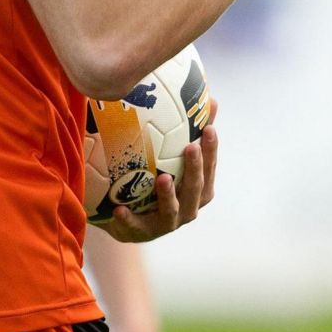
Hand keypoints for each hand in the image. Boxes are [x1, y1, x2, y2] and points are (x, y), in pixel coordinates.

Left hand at [97, 103, 218, 243]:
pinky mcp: (140, 234)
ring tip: (163, 178)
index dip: (212, 151)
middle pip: (196, 191)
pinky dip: (128, 219)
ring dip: (168, 196)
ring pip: (171, 212)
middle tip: (190, 147)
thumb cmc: (152, 181)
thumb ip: (187, 130)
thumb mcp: (167, 157)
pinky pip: (134, 227)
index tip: (209, 128)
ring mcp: (164, 224)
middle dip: (195, 170)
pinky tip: (119, 209)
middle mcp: (186, 209)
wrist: (123, 217)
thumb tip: (206, 97)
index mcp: (196, 191)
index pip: (209, 170)